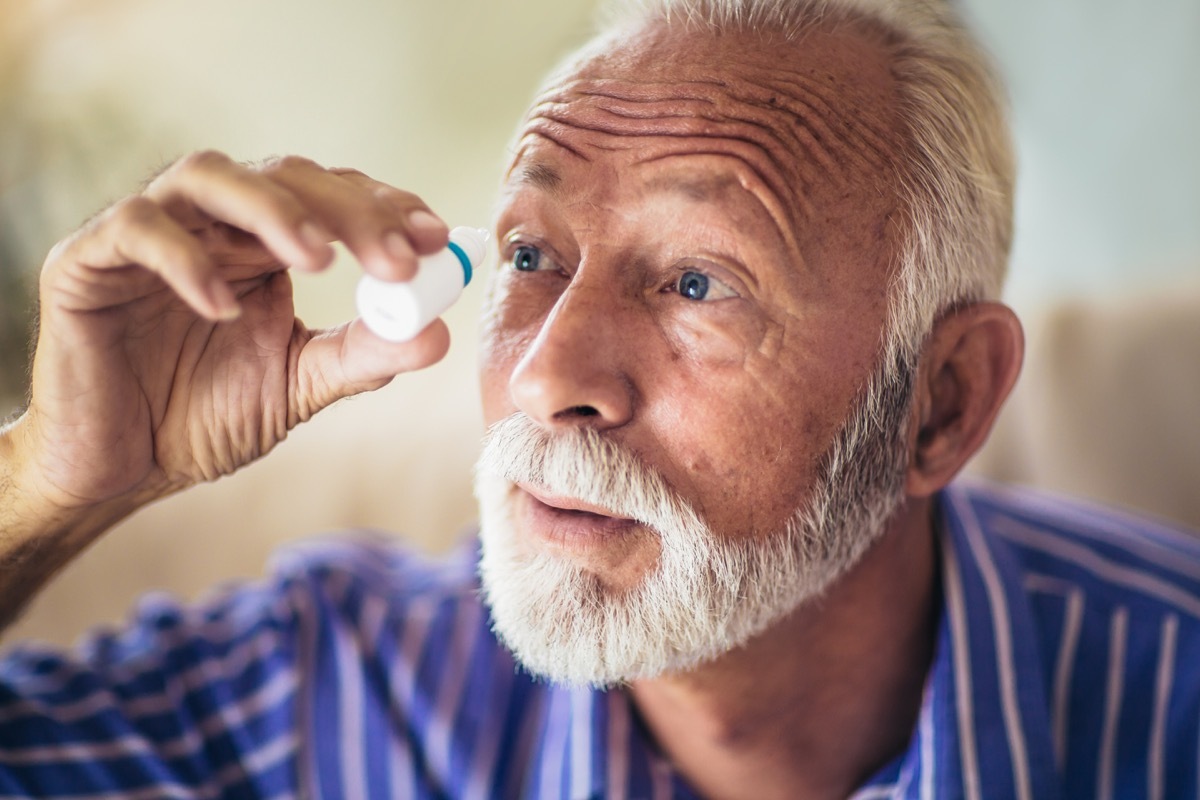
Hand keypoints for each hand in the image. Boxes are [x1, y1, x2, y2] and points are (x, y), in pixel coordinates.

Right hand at [15, 151, 452, 512]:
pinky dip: (184, 258)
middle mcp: (212, 224)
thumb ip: (361, 356)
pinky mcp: (87, 259)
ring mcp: (150, 234)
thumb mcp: (298, 385)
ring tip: (319, 259)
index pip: (332, 198)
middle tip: (397, 258)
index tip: (436, 238)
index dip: (385, 207)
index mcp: (265, 246)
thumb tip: (438, 335)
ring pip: (209, 174)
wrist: (120, 468)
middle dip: (349, 211)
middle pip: (285, 176)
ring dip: (273, 209)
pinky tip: (224, 306)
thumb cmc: (202, 418)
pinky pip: (136, 228)